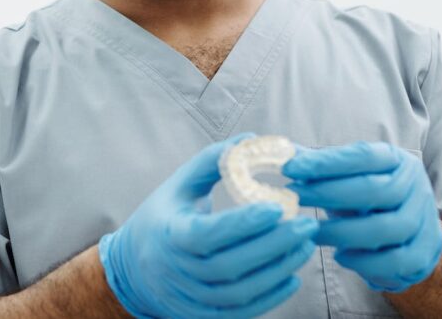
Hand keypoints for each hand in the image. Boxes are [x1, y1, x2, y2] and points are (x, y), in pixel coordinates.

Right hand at [99, 134, 319, 317]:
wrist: (135, 269)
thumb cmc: (164, 217)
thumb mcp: (179, 186)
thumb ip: (213, 162)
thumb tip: (250, 140)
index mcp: (169, 234)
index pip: (207, 234)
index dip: (242, 223)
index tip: (276, 207)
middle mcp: (178, 271)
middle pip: (231, 265)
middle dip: (274, 245)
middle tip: (307, 223)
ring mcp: (191, 298)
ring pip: (241, 291)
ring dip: (278, 268)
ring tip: (305, 245)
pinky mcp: (204, 315)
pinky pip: (243, 311)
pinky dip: (271, 296)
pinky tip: (292, 274)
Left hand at [282, 141, 441, 292]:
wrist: (410, 233)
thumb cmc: (367, 199)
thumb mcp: (346, 177)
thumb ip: (317, 165)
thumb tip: (279, 151)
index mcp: (395, 159)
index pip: (361, 156)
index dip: (324, 163)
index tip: (289, 168)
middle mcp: (414, 185)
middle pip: (373, 190)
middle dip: (328, 194)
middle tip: (294, 197)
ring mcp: (423, 219)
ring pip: (384, 227)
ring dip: (342, 232)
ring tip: (312, 232)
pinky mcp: (424, 252)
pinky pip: (394, 260)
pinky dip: (364, 261)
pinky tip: (339, 255)